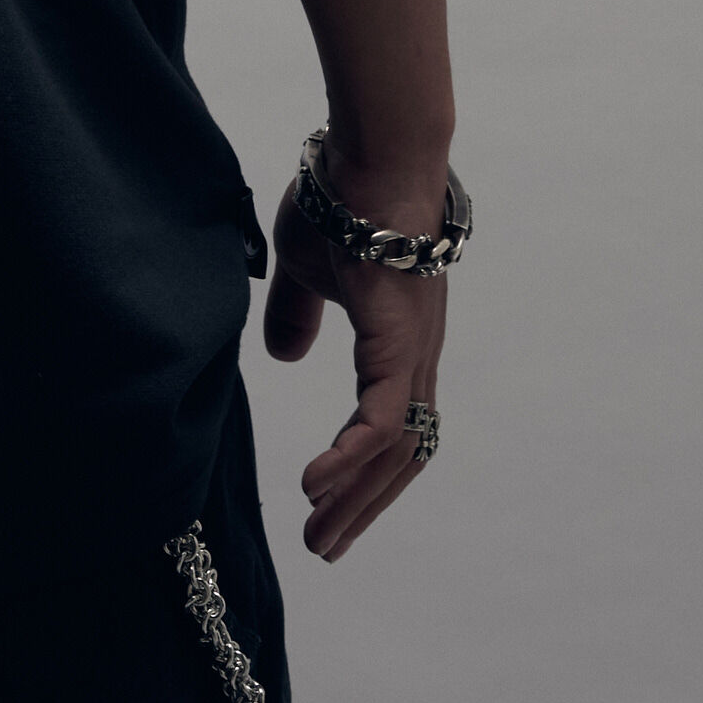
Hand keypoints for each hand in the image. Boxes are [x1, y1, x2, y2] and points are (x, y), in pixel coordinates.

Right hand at [264, 184, 446, 562]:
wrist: (373, 154)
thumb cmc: (343, 197)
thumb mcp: (306, 268)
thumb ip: (296, 314)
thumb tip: (286, 357)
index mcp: (398, 342)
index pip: (391, 426)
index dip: (365, 474)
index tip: (329, 511)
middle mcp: (416, 355)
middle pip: (401, 454)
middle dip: (363, 506)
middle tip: (323, 547)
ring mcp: (413, 351)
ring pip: (396, 449)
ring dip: (358, 497)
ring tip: (318, 536)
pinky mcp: (398, 341)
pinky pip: (380, 417)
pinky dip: (352, 456)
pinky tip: (318, 485)